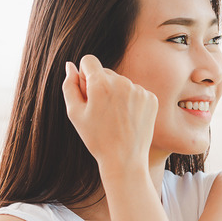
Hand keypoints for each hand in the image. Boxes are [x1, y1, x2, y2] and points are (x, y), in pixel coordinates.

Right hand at [62, 54, 157, 169]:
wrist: (124, 160)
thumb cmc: (96, 138)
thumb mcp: (74, 113)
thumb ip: (69, 85)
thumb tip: (70, 65)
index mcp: (101, 84)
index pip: (88, 60)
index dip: (84, 76)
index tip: (87, 93)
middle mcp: (122, 82)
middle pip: (105, 72)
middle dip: (100, 86)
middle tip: (100, 112)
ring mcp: (139, 90)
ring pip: (121, 82)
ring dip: (116, 94)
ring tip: (115, 118)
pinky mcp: (151, 98)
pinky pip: (135, 92)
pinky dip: (130, 101)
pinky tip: (127, 119)